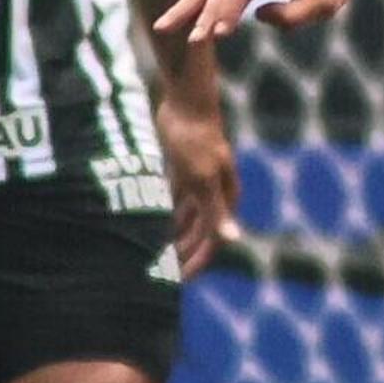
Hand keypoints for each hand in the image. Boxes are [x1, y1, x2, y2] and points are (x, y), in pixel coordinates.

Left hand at [155, 84, 238, 275]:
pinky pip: (176, 200)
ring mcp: (199, 181)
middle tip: (163, 272)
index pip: (213, 240)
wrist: (188, 102)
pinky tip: (151, 224)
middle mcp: (215, 193)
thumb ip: (215, 212)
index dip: (197, 262)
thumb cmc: (196, 140)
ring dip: (175, 236)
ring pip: (188, 218)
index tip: (178, 280)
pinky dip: (167, 214)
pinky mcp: (184, 169)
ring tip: (156, 254)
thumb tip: (232, 240)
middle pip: (201, 232)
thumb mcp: (202, 180)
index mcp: (224, 198)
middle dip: (185, 253)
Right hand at [158, 0, 375, 44]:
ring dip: (191, 8)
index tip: (220, 34)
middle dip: (204, 13)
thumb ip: (294, 16)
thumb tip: (256, 17)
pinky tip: (185, 22)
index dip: (230, 9)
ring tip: (163, 28)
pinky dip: (204, 5)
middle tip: (192, 41)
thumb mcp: (327, 1)